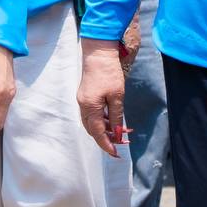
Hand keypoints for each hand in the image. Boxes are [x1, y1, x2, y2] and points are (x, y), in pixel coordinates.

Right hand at [78, 37, 127, 156]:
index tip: (116, 154)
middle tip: (122, 143)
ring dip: (106, 129)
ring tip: (122, 130)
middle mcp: (83, 106)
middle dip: (106, 139)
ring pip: (93, 122)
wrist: (98, 52)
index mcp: (90, 107)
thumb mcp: (117, 95)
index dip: (106, 145)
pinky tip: (114, 119)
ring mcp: (83, 100)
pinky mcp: (86, 95)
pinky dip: (103, 120)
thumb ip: (117, 116)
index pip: (97, 133)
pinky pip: (93, 114)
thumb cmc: (108, 72)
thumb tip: (118, 133)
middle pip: (93, 130)